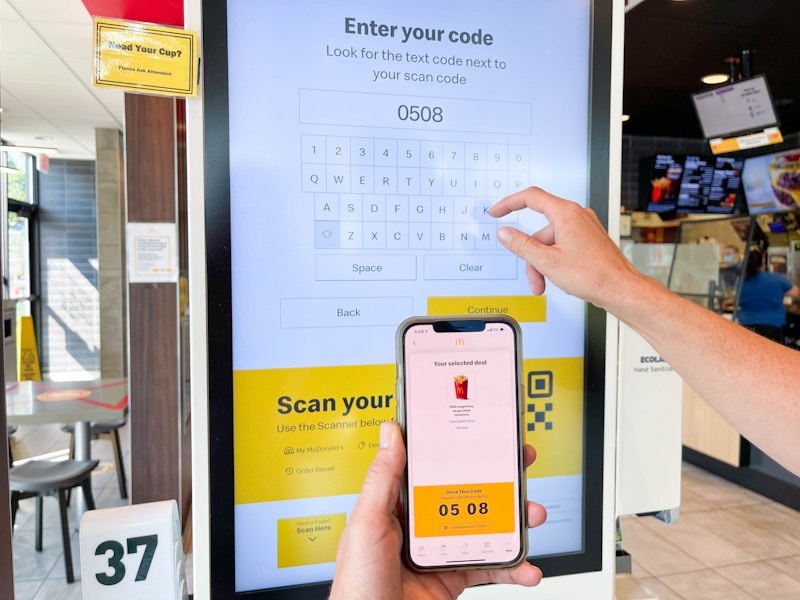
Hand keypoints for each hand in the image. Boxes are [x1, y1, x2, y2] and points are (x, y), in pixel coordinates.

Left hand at [329, 421, 545, 599]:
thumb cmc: (356, 584)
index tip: (482, 435)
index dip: (458, 450)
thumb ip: (382, 479)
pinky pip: (489, 568)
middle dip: (498, 481)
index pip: (431, 467)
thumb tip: (390, 432)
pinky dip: (512, 568)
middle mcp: (420, 525)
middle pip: (466, 493)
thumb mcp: (366, 524)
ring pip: (484, 528)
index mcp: (397, 504)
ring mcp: (439, 552)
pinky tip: (526, 567)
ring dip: (513, 522)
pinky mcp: (452, 579)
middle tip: (521, 467)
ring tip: (532, 516)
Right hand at [489, 186, 638, 309]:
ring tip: (548, 283)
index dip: (509, 203)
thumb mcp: (547, 261)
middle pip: (541, 230)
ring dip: (544, 263)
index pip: (531, 198)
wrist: (620, 288)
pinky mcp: (589, 239)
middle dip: (532, 255)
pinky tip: (561, 276)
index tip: (497, 212)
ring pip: (551, 241)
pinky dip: (556, 260)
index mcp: (566, 214)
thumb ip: (522, 245)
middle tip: (534, 277)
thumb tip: (505, 233)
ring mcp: (585, 227)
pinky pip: (563, 244)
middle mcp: (577, 215)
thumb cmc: (594, 275)